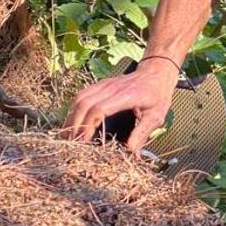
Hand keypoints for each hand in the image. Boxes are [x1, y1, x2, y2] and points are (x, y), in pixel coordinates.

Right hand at [60, 59, 176, 152]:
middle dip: (75, 124)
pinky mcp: (100, 84)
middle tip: (71, 143)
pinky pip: (82, 95)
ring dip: (71, 117)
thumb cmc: (157, 95)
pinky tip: (72, 122)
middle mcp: (112, 88)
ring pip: (80, 99)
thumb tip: (130, 153)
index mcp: (126, 96)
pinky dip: (74, 109)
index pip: (100, 109)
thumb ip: (142, 133)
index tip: (84, 142)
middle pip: (85, 104)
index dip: (89, 126)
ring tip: (67, 135)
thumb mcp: (156, 116)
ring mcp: (104, 84)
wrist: (156, 73)